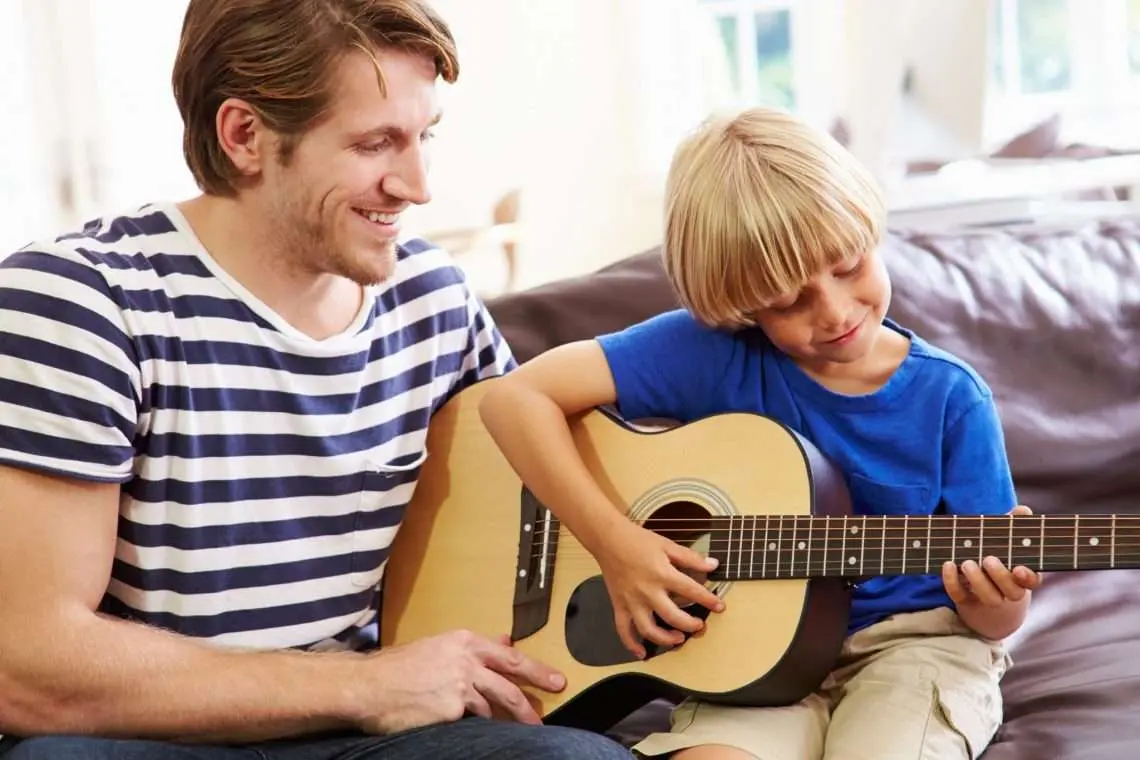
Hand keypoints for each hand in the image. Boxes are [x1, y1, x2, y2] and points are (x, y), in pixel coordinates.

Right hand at [359, 629, 565, 732]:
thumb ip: (471, 650)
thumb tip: (503, 642)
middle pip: (510, 683)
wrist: (370, 686)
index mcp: (464, 642)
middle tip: (548, 713)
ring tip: (514, 731)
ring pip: (493, 707)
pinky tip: (464, 726)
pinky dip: (472, 725)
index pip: (509, 656)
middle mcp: (466, 662)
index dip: (536, 669)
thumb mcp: (438, 648)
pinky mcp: (452, 711)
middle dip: (532, 700)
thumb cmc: (398, 667)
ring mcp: (460, 687)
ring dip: (503, 720)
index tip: (556, 679)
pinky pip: (470, 722)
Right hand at [596, 522, 724, 658]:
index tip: (720, 606)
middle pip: (672, 616)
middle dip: (689, 624)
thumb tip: (712, 565)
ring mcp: (632, 601)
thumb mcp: (667, 544)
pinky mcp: (619, 605)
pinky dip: (631, 644)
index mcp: (661, 574)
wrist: (608, 539)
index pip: (691, 591)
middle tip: (699, 625)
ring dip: (665, 639)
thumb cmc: (637, 540)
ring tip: (678, 639)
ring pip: (648, 629)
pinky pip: (624, 630)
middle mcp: (647, 591)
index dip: (708, 600)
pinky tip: (642, 653)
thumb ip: (690, 557)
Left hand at [941, 504, 1042, 610]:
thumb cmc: (996, 554)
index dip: (1027, 577)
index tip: (1018, 568)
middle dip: (1001, 576)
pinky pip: (960, 596)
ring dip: (978, 581)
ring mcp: (987, 597)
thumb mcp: (1003, 539)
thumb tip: (1023, 510)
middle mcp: (1007, 590)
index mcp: (1021, 575)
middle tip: (988, 559)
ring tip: (967, 563)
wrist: (976, 584)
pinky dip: (952, 581)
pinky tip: (948, 564)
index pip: (1032, 580)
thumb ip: (1013, 525)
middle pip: (1013, 592)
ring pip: (990, 598)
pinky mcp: (966, 600)